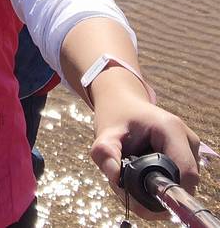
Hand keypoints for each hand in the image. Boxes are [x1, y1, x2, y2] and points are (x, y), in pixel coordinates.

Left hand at [91, 96, 199, 220]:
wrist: (123, 102)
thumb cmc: (116, 115)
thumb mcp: (105, 133)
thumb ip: (106, 153)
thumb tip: (114, 176)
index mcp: (172, 130)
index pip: (185, 176)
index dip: (163, 193)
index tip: (135, 194)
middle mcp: (188, 140)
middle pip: (182, 185)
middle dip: (154, 194)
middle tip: (126, 183)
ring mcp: (190, 149)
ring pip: (179, 185)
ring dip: (155, 190)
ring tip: (130, 174)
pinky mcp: (188, 156)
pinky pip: (178, 181)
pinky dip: (159, 184)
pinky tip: (139, 173)